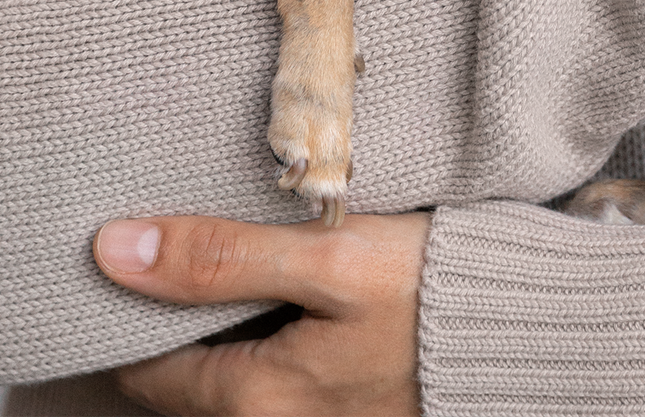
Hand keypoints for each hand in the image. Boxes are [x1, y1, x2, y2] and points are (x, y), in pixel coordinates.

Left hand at [94, 211, 429, 414]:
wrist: (531, 332)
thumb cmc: (431, 290)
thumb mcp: (327, 255)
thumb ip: (219, 256)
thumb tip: (113, 249)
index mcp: (256, 400)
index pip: (146, 371)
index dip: (122, 312)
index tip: (114, 255)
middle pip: (186, 380)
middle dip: (167, 318)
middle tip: (159, 244)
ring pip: (231, 379)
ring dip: (216, 324)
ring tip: (215, 255)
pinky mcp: (348, 407)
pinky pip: (276, 376)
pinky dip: (261, 332)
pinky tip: (278, 282)